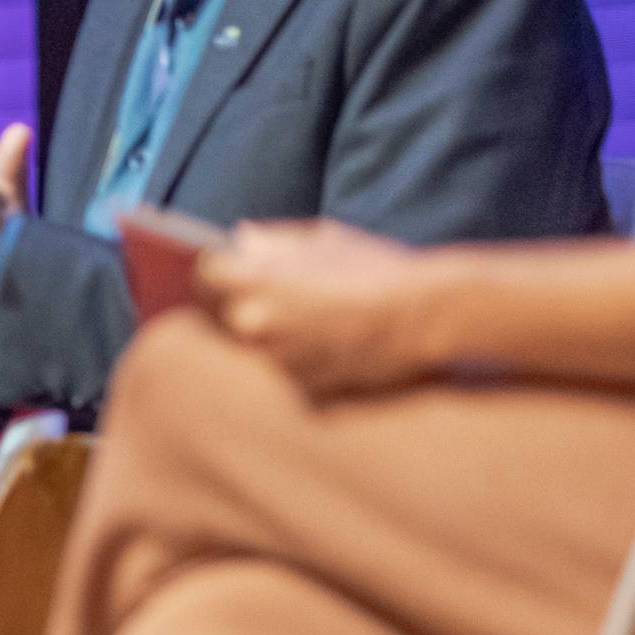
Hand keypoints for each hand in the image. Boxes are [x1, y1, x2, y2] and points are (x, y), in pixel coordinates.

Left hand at [201, 218, 437, 397]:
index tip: (229, 283)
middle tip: (271, 309)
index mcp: (249, 279)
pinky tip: (329, 353)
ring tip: (306, 329)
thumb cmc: (378, 269)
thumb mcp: (322, 239)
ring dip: (268, 345)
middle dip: (238, 313)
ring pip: (253, 355)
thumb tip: (238, 241)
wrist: (430, 313)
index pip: (203, 280)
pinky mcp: (300, 395)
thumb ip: (272, 242)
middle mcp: (250, 324)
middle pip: (219, 322)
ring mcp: (273, 364)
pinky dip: (301, 370)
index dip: (218, 280)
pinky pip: (287, 381)